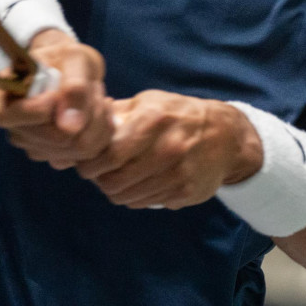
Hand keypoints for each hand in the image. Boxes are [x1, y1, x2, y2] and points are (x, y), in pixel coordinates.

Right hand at [0, 30, 112, 169]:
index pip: (24, 118)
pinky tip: (98, 114)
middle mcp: (14, 129)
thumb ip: (74, 88)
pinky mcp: (55, 156)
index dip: (50, 105)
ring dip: (98, 121)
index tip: (63, 82)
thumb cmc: (67, 59)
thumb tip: (69, 129)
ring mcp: (34, 146)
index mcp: (4, 101)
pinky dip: (101, 134)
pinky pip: (87, 156)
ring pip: (77, 150)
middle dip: (87, 112)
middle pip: (57, 139)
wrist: (73, 69)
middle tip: (94, 88)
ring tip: (96, 97)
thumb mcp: (75, 59)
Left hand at [73, 92, 263, 208]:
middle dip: (100, 180)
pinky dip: (138, 197)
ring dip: (117, 190)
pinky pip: (147, 203)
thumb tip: (78, 123)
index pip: (107, 155)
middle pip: (113, 182)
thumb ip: (116, 113)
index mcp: (153, 121)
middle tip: (100, 173)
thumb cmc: (179, 116)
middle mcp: (167, 148)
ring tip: (121, 177)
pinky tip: (142, 183)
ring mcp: (178, 173)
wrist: (227, 136)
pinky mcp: (187, 192)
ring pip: (127, 197)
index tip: (87, 161)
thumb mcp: (150, 102)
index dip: (90, 163)